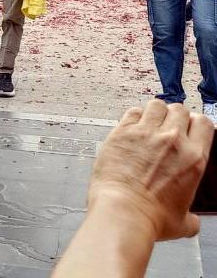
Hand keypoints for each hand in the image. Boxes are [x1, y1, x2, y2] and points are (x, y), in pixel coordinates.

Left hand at [89, 100, 211, 242]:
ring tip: (151, 123)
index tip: (190, 128)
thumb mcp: (183, 222)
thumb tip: (191, 220)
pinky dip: (134, 116)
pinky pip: (133, 111)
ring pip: (156, 105)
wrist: (123, 211)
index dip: (197, 123)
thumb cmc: (152, 217)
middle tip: (168, 127)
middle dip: (175, 116)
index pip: (204, 123)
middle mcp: (172, 141)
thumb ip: (191, 215)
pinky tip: (132, 127)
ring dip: (156, 112)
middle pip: (179, 109)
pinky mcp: (122, 131)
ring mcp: (146, 133)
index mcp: (193, 158)